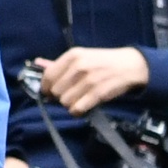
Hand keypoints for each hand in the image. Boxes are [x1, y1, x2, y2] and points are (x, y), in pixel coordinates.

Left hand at [33, 45, 147, 114]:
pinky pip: (77, 109)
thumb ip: (58, 63)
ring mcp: (88, 80)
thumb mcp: (81, 57)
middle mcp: (78, 66)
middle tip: (70, 95)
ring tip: (79, 100)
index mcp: (72, 56)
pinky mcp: (97, 93)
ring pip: (65, 102)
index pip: (48, 76)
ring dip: (70, 105)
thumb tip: (37, 63)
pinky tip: (83, 106)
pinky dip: (78, 111)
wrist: (129, 66)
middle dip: (60, 97)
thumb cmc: (102, 62)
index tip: (51, 92)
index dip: (46, 88)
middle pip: (55, 91)